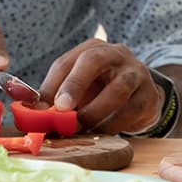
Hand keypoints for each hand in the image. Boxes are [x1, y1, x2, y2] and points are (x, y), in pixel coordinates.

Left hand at [38, 39, 162, 133]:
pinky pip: (132, 110)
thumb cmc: (102, 92)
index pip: (68, 61)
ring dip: (95, 111)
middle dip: (75, 84)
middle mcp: (116, 54)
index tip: (41, 107)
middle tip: (62, 109)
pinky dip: (114, 124)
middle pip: (94, 60)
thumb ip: (56, 97)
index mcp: (92, 49)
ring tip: (80, 128)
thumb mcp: (79, 89)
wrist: (140, 98)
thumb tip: (31, 112)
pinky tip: (102, 132)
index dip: (53, 84)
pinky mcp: (150, 94)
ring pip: (118, 88)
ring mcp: (137, 72)